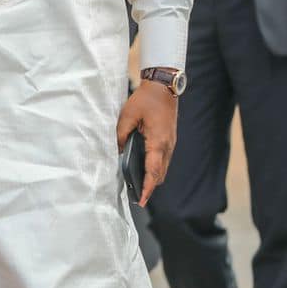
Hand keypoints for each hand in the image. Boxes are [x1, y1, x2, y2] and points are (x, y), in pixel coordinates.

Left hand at [116, 80, 177, 207]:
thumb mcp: (128, 115)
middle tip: (136, 197)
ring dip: (153, 178)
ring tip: (139, 186)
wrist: (164, 86)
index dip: (147, 188)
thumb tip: (115, 150)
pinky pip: (163, 159)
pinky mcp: (170, 139)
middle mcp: (167, 146)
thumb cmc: (146, 99)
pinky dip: (155, 168)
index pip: (153, 171)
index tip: (141, 201)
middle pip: (160, 174)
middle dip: (149, 187)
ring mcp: (171, 143)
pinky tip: (145, 168)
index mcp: (158, 142)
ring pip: (163, 168)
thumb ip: (120, 134)